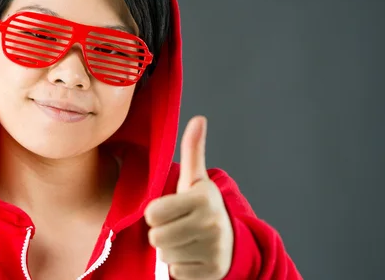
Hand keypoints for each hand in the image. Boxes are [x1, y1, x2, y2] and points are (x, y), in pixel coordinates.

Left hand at [144, 116, 233, 279]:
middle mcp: (210, 224)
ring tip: (184, 241)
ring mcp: (213, 250)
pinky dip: (180, 267)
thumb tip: (198, 119)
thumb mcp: (196, 180)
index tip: (169, 210)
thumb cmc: (202, 208)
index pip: (152, 213)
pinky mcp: (210, 273)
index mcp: (203, 199)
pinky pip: (176, 273)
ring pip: (165, 256)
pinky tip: (191, 255)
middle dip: (162, 233)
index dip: (156, 213)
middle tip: (176, 227)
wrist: (231, 242)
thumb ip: (193, 150)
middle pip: (156, 237)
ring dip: (170, 250)